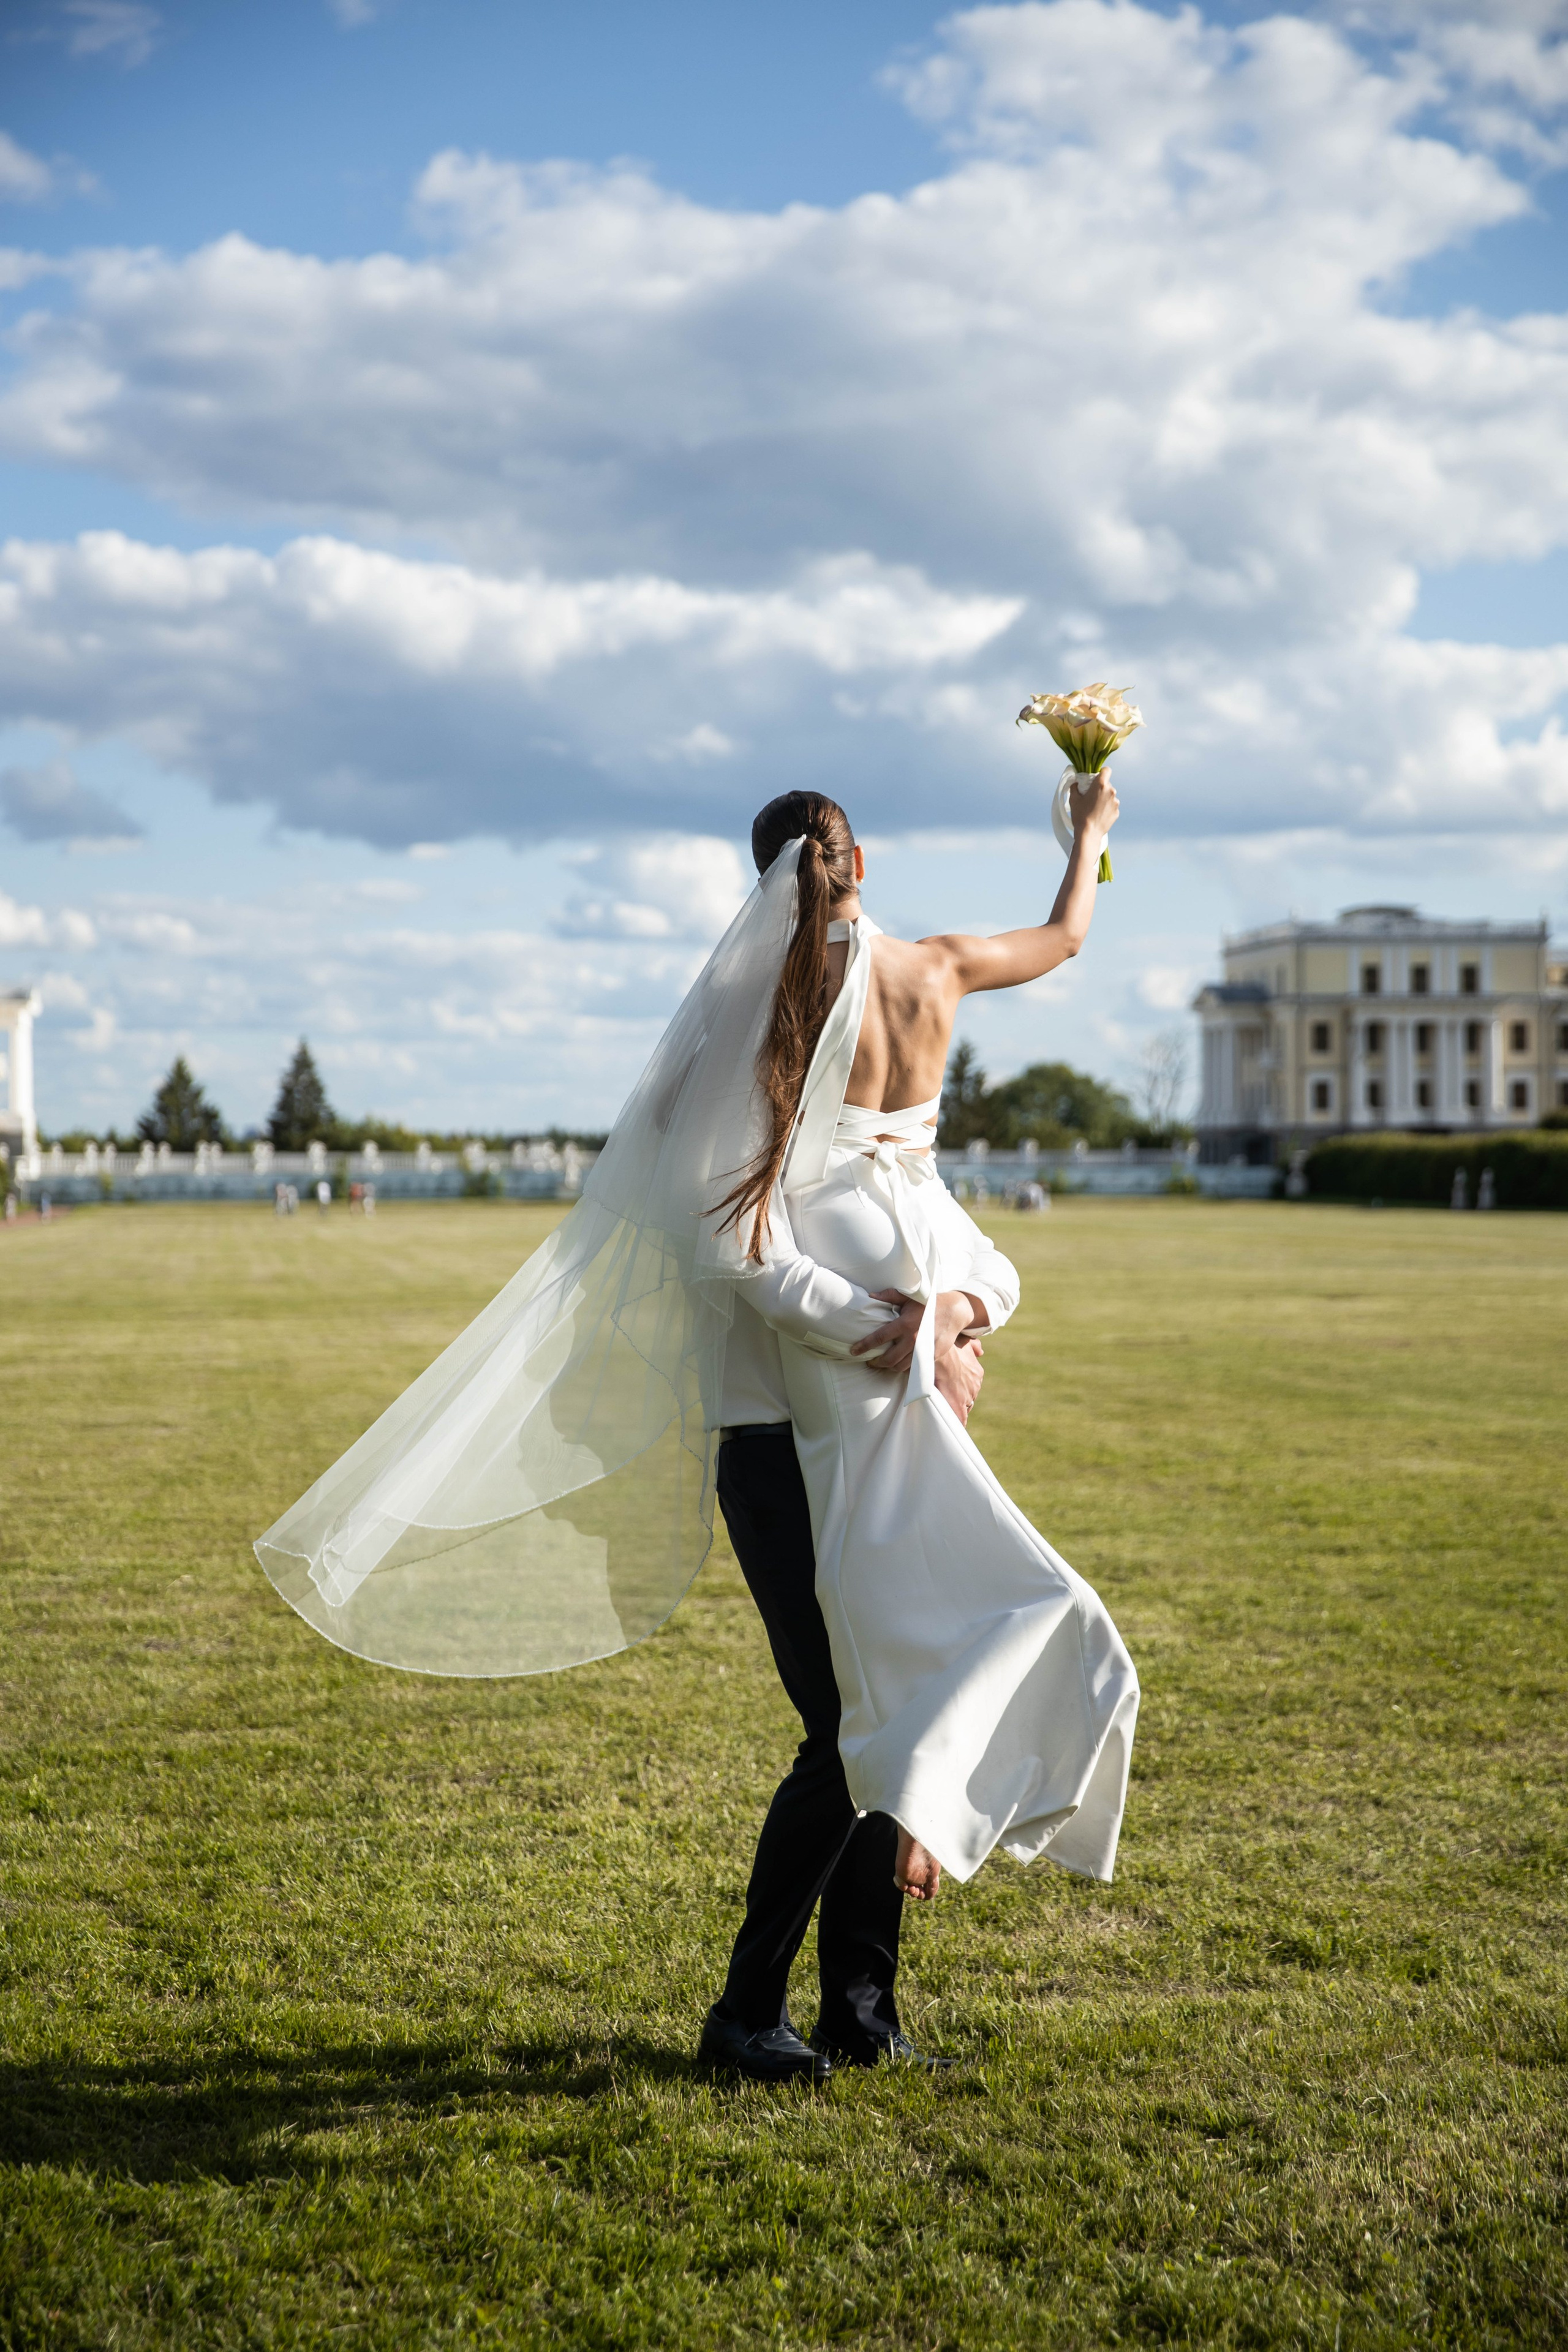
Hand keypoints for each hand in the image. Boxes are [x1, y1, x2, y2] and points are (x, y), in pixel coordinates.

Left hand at [850, 1290, 980, 1375]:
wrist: (954, 1311)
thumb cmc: (928, 1303)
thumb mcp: (909, 1297)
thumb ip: (889, 1296)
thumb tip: (871, 1295)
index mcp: (904, 1324)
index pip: (879, 1338)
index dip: (864, 1346)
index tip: (854, 1351)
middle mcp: (913, 1339)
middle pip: (889, 1359)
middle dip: (876, 1363)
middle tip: (870, 1362)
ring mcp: (923, 1350)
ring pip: (901, 1366)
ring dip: (890, 1367)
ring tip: (884, 1363)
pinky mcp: (932, 1356)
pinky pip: (914, 1367)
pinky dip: (905, 1367)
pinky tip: (900, 1363)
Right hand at [934, 1335, 983, 1424]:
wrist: (937, 1350)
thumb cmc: (947, 1344)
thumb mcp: (965, 1341)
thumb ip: (974, 1346)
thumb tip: (981, 1352)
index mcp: (976, 1373)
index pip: (971, 1387)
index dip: (962, 1390)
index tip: (955, 1391)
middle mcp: (975, 1385)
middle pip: (968, 1399)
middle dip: (959, 1400)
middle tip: (947, 1401)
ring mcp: (967, 1396)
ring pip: (963, 1409)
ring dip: (956, 1411)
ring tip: (947, 1415)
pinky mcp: (956, 1405)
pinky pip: (959, 1420)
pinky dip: (956, 1424)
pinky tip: (951, 1429)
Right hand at [1071, 771, 1119, 846]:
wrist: (1089, 833)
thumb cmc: (1080, 815)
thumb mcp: (1073, 799)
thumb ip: (1075, 787)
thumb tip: (1076, 783)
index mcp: (1100, 785)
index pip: (1106, 770)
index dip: (1101, 773)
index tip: (1096, 779)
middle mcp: (1111, 791)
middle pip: (1107, 784)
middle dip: (1100, 788)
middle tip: (1091, 796)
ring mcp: (1115, 802)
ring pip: (1109, 796)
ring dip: (1104, 799)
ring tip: (1094, 808)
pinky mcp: (1116, 812)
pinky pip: (1111, 806)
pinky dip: (1106, 808)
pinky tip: (1098, 815)